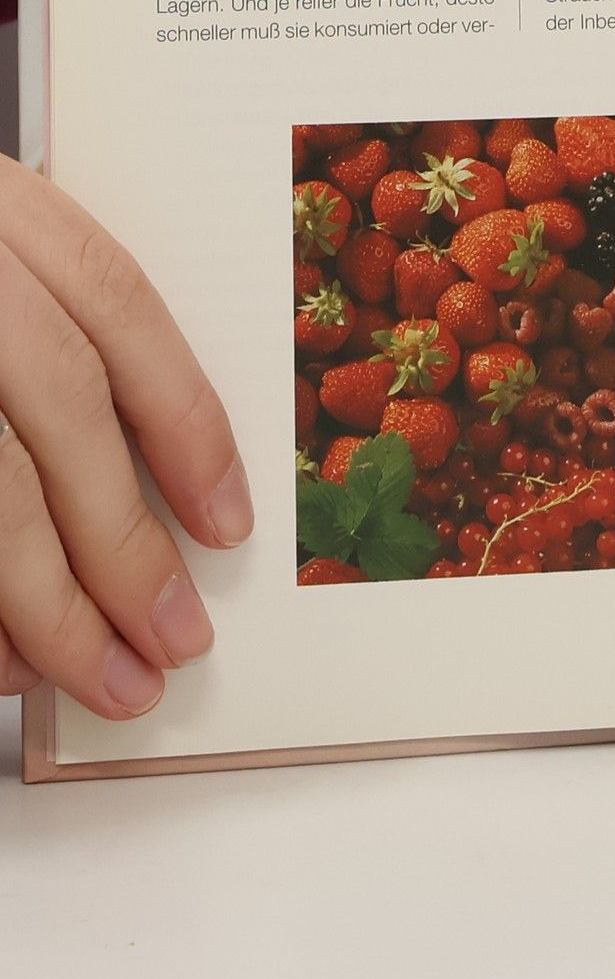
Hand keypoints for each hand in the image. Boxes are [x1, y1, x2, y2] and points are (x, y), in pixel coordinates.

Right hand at [0, 157, 249, 716]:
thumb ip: (53, 341)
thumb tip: (164, 487)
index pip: (117, 305)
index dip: (186, 421)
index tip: (228, 522)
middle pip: (58, 403)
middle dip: (124, 539)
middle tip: (176, 635)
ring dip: (45, 599)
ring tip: (101, 673)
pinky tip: (3, 656)